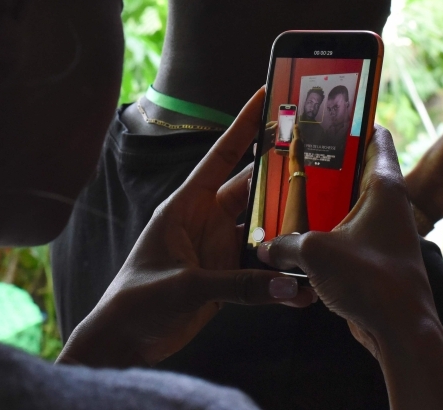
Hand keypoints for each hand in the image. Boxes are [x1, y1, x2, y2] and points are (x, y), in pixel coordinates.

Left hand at [60, 88, 315, 366]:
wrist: (122, 346)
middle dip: (284, 179)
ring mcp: (219, 248)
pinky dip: (281, 276)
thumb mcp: (185, 288)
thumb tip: (288, 286)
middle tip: (320, 165)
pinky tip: (303, 286)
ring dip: (288, 233)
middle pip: (254, 191)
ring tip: (320, 229)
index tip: (267, 95)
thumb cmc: (135, 304)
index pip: (222, 156)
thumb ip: (238, 286)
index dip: (244, 125)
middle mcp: (207, 220)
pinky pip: (263, 270)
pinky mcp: (227, 277)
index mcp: (187, 205)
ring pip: (264, 230)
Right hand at [259, 126, 436, 356]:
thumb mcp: (316, 252)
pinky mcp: (374, 255)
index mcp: (384, 185)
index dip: (354, 122)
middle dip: (326, 164)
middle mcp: (388, 202)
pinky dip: (325, 232)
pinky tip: (295, 238)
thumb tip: (263, 246)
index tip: (326, 114)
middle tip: (291, 155)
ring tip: (285, 194)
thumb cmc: (369, 280)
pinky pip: (346, 233)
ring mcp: (382, 230)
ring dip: (322, 202)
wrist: (400, 329)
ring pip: (349, 204)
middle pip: (356, 170)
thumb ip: (284, 243)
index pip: (376, 136)